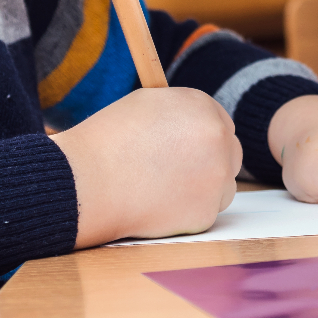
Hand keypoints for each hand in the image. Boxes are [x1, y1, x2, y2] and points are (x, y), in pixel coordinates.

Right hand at [50, 87, 240, 246]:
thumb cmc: (107, 142)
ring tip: (161, 188)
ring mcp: (216, 176)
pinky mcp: (206, 211)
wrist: (88, 182)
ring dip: (202, 189)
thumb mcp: (146, 104)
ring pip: (222, 186)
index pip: (220, 121)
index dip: (204, 136)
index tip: (191, 148)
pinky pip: (205, 212)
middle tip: (182, 172)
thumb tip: (195, 123)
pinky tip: (157, 206)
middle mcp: (217, 137)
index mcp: (202, 106)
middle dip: (211, 162)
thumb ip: (179, 112)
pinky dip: (187, 213)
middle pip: (230, 152)